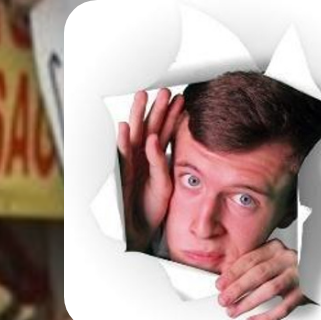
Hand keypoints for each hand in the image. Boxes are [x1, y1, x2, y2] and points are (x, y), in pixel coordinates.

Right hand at [117, 88, 181, 249]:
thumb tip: (191, 152)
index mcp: (153, 160)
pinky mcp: (129, 179)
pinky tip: (135, 131)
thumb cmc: (152, 207)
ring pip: (137, 138)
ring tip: (143, 98)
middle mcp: (141, 160)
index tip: (180, 97)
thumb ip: (173, 165)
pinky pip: (132, 160)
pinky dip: (133, 145)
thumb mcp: (168, 183)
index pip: (163, 132)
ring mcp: (133, 168)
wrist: (138, 231)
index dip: (171, 116)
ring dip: (141, 117)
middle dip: (155, 109)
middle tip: (162, 89)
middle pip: (148, 129)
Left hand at [218, 239, 305, 319]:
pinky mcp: (304, 293)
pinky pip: (284, 308)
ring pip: (270, 289)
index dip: (232, 273)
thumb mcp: (270, 259)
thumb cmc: (287, 269)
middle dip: (237, 289)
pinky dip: (266, 318)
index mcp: (276, 248)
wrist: (317, 272)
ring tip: (233, 312)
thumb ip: (251, 266)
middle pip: (258, 274)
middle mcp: (287, 259)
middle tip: (223, 300)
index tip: (220, 285)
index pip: (250, 259)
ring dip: (248, 303)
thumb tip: (225, 283)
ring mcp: (297, 276)